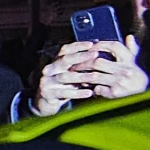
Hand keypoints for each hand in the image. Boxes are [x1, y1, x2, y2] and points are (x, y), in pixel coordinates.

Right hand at [26, 40, 143, 116]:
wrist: (46, 105)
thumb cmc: (65, 87)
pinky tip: (89, 93)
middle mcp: (49, 68)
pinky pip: (63, 92)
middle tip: (97, 57)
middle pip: (66, 60)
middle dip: (82, 58)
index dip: (81, 46)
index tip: (96, 45)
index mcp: (57, 61)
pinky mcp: (47, 94)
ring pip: (65, 77)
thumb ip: (88, 62)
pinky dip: (77, 92)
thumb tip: (103, 48)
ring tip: (95, 77)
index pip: (67, 49)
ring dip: (81, 77)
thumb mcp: (75, 74)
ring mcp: (47, 82)